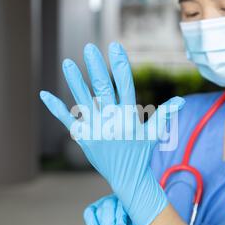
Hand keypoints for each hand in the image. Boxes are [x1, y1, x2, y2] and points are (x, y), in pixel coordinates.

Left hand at [40, 42, 184, 224]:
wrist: (127, 178)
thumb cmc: (141, 153)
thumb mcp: (154, 134)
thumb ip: (164, 114)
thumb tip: (181, 100)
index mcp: (128, 117)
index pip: (125, 85)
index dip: (120, 65)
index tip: (115, 46)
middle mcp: (111, 121)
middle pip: (102, 88)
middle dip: (96, 67)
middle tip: (89, 48)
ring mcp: (95, 129)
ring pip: (82, 100)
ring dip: (74, 81)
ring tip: (66, 62)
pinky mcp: (83, 137)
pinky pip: (67, 120)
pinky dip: (55, 107)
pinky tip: (44, 94)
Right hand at [84, 195, 144, 224]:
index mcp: (132, 200)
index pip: (123, 204)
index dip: (119, 217)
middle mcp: (118, 198)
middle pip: (108, 205)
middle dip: (108, 223)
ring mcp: (105, 202)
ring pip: (100, 211)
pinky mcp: (94, 209)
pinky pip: (89, 213)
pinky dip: (92, 224)